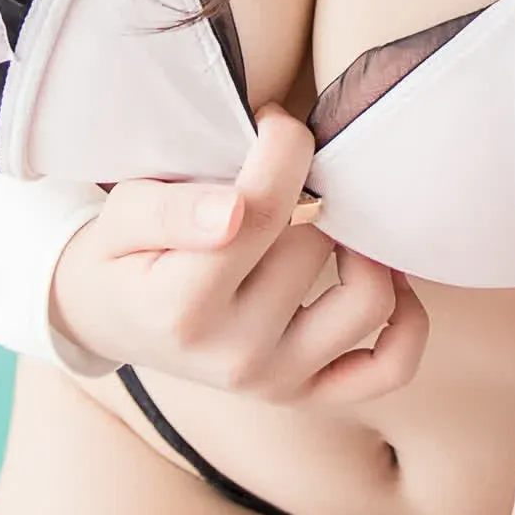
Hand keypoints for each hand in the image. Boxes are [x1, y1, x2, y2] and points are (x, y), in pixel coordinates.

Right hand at [49, 103, 429, 404]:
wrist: (107, 318)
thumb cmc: (120, 252)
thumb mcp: (122, 214)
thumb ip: (173, 208)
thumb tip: (236, 209)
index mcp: (182, 306)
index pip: (264, 209)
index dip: (282, 144)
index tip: (269, 121)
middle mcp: (236, 354)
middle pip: (316, 241)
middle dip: (309, 186)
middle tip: (281, 169)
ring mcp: (275, 380)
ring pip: (366, 297)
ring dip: (359, 242)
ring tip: (323, 213)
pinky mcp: (305, 393)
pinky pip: (388, 368)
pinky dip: (407, 323)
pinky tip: (384, 278)